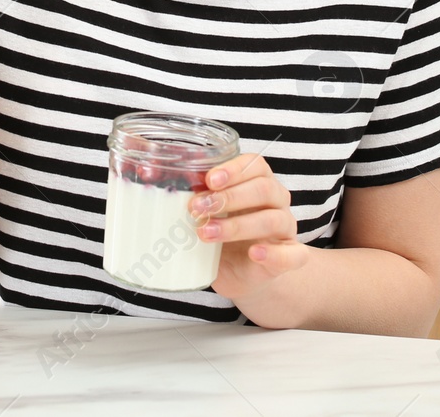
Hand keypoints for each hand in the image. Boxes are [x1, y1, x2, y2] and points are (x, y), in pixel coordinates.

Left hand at [188, 153, 309, 302]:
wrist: (243, 274)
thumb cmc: (222, 239)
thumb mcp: (206, 217)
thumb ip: (189, 199)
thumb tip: (146, 175)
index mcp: (258, 184)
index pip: (255, 165)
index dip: (233, 169)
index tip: (209, 180)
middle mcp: (276, 203)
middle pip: (264, 189)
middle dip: (230, 197)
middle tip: (198, 208)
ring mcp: (285, 231)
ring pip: (273, 219)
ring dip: (238, 225)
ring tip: (206, 233)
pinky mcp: (290, 258)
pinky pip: (293, 255)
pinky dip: (274, 253)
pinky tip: (254, 253)